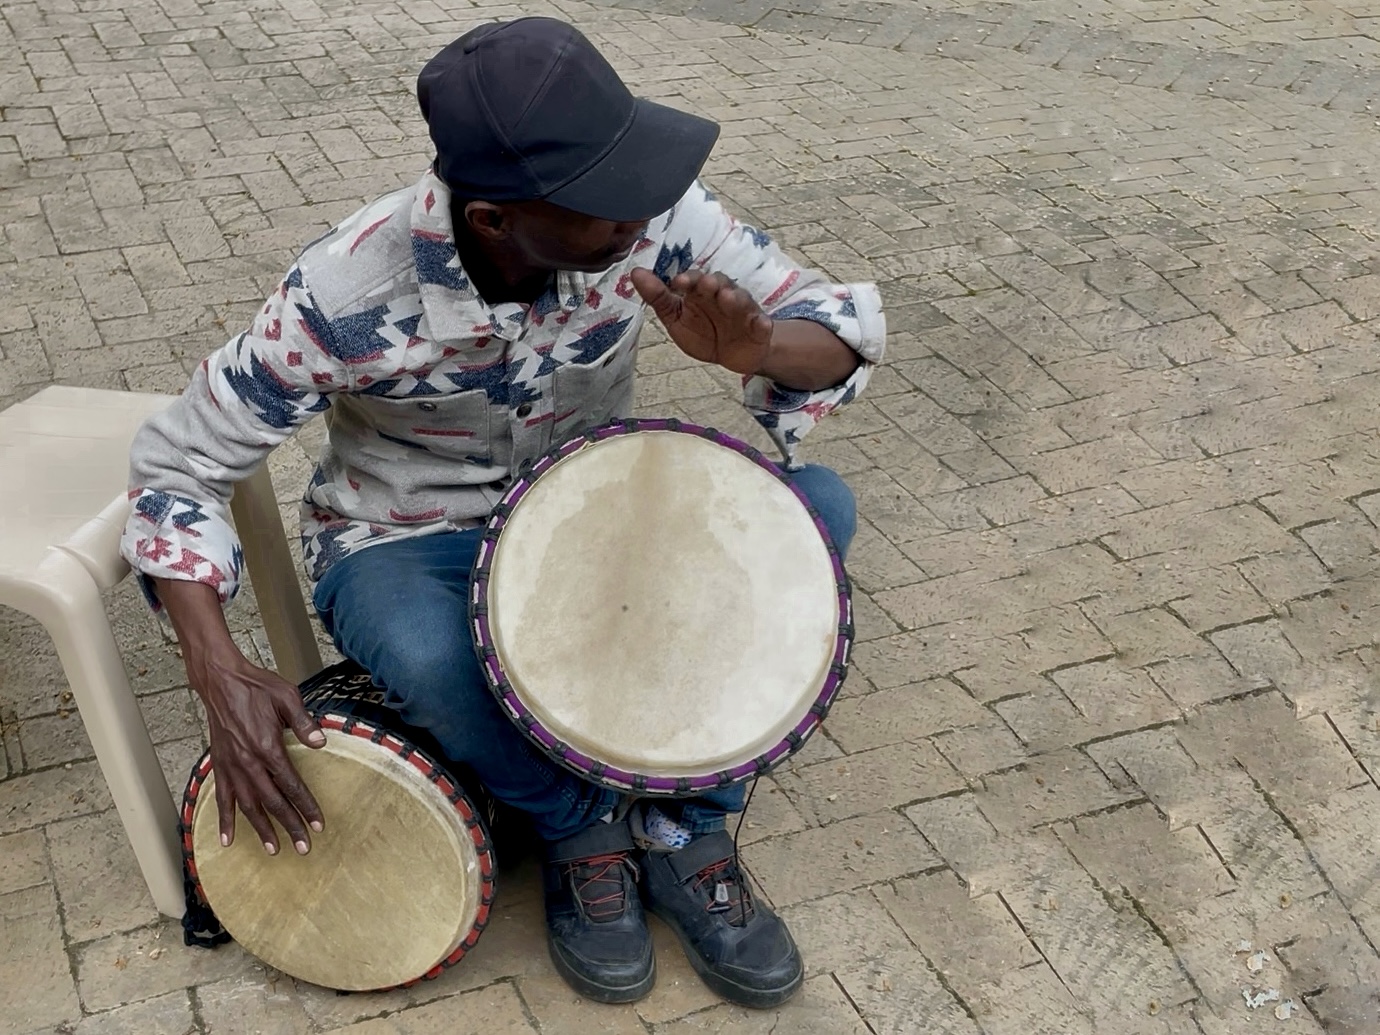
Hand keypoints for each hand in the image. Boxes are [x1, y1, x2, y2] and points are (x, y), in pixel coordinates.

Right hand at [191, 651, 325, 855]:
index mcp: (267, 747)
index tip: (318, 824)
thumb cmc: (256, 687)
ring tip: (273, 849)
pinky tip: (226, 840)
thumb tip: (321, 742)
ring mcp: (232, 766)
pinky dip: (224, 820)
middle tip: (304, 848)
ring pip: (248, 805)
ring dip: (261, 829)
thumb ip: (303, 722)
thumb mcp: (287, 697)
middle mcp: (248, 762)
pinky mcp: (219, 765)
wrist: (221, 681)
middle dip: (289, 826)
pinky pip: (222, 798)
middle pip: (272, 802)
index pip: (291, 785)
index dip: (306, 806)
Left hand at [631, 267, 773, 376]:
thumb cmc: (703, 331)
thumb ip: (658, 297)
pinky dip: (762, 323)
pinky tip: (761, 324)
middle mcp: (723, 295)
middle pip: (720, 284)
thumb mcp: (676, 317)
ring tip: (728, 298)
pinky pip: (762, 324)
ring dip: (735, 298)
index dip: (687, 280)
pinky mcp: (759, 328)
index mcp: (701, 292)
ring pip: (741, 300)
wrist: (732, 354)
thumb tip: (635, 272)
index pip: (694, 280)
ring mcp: (743, 311)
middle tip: (705, 285)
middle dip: (712, 284)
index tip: (678, 283)